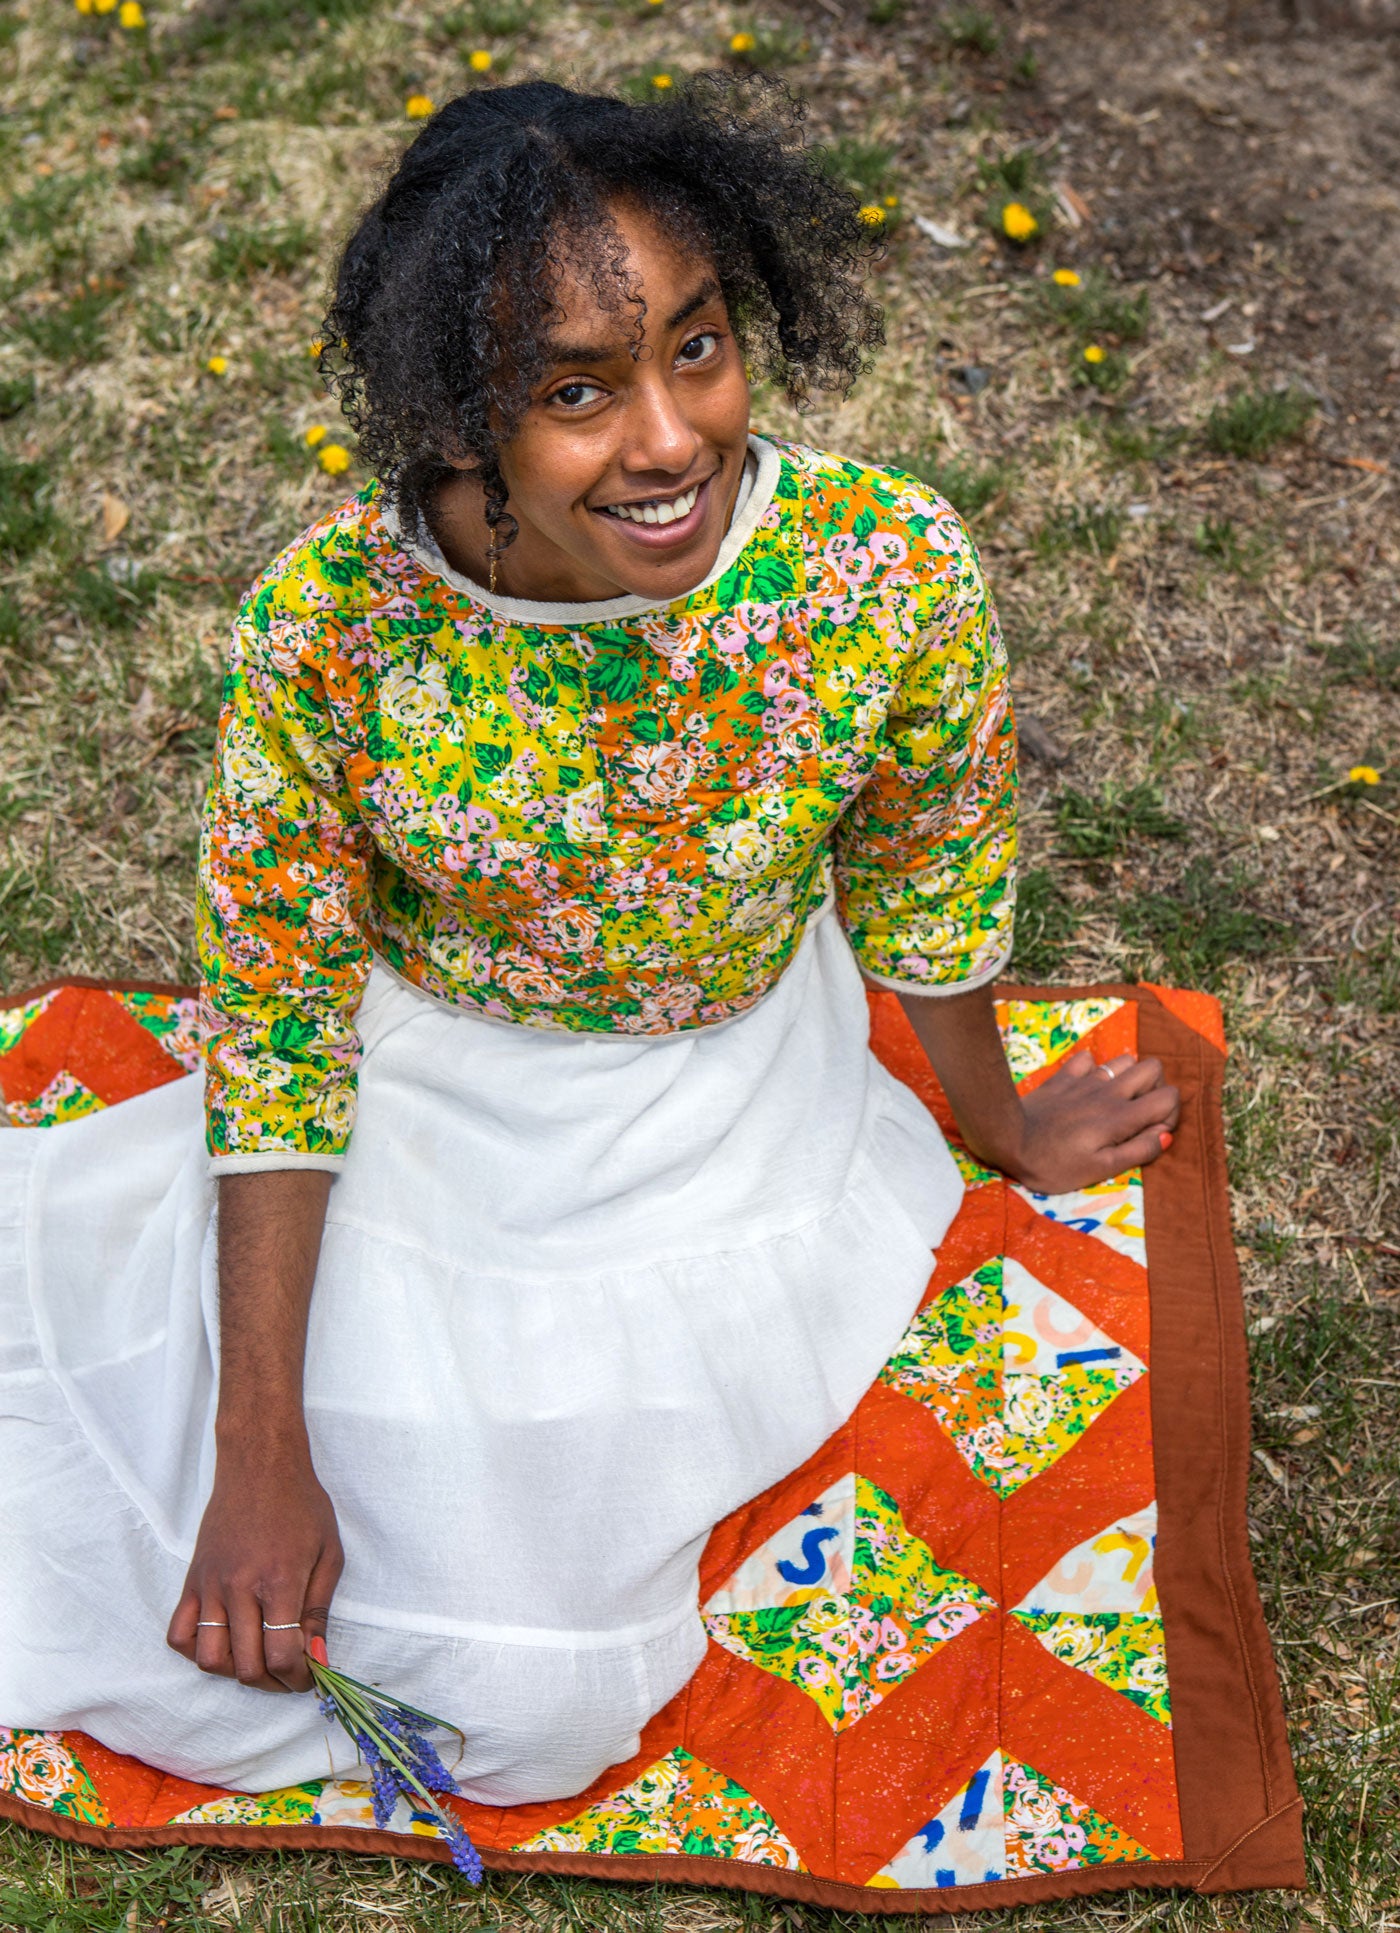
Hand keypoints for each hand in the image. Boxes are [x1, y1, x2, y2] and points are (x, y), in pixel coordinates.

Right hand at [166, 1453, 342, 1693]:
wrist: (260, 1466)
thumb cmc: (301, 1505)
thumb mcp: (330, 1553)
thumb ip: (321, 1609)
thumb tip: (318, 1657)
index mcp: (279, 1582)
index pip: (282, 1656)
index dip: (299, 1679)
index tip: (309, 1676)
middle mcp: (240, 1589)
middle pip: (246, 1668)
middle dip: (273, 1683)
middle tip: (289, 1673)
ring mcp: (210, 1586)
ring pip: (210, 1660)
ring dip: (235, 1672)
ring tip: (258, 1658)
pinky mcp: (192, 1581)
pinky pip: (179, 1636)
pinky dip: (198, 1651)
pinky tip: (224, 1641)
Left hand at [987, 1050, 1180, 1193]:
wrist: (1008, 1140)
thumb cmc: (1054, 1164)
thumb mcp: (1101, 1169)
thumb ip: (1139, 1150)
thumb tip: (1166, 1135)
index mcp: (1122, 1116)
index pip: (1169, 1097)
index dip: (1170, 1115)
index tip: (1152, 1133)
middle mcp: (1109, 1092)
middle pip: (1153, 1067)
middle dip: (1155, 1088)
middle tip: (1138, 1114)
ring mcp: (1085, 1080)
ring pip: (1124, 1059)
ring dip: (1127, 1078)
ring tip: (1115, 1102)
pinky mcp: (1063, 1077)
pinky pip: (1087, 1059)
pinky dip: (1092, 1070)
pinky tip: (1084, 1089)